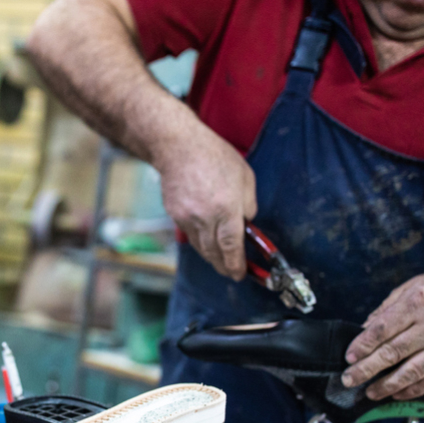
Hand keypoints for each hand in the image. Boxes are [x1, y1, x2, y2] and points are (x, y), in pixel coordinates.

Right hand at [154, 124, 256, 280]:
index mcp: (226, 208)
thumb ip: (248, 204)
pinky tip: (206, 238)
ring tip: (220, 259)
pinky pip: (190, 235)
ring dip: (212, 256)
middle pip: (214, 254)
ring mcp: (186, 218)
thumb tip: (246, 223)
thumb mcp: (245, 177)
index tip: (240, 274)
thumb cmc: (215, 157)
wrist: (178, 148)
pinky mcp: (175, 215)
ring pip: (200, 247)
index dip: (236, 265)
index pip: (231, 247)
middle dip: (224, 266)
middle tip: (232, 272)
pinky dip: (200, 240)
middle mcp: (204, 218)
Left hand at [342, 271, 423, 399]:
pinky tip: (396, 393)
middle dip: (367, 369)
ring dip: (387, 385)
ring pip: (412, 371)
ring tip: (370, 392)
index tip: (349, 358)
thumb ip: (386, 310)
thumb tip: (362, 333)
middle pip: (394, 352)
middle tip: (349, 380)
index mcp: (418, 302)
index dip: (362, 346)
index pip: (383, 328)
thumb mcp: (410, 288)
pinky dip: (413, 390)